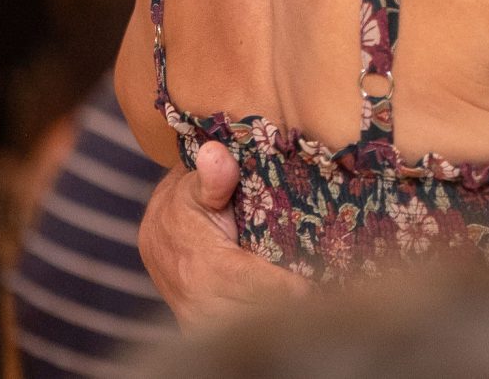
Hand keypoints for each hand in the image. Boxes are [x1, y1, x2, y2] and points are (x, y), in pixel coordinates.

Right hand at [139, 141, 307, 326]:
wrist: (158, 236)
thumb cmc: (184, 207)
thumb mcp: (194, 187)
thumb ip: (213, 177)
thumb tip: (217, 154)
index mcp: (203, 266)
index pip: (247, 282)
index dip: (280, 287)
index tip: (309, 287)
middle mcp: (202, 302)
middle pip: (257, 313)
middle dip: (291, 306)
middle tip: (330, 292)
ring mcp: (203, 322)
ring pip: (253, 328)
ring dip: (284, 318)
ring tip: (321, 301)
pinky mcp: (207, 331)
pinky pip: (242, 333)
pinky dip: (267, 324)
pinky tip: (296, 311)